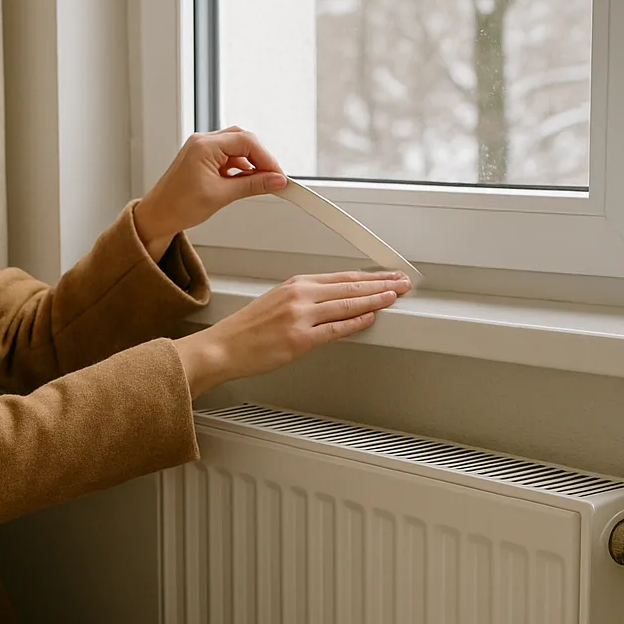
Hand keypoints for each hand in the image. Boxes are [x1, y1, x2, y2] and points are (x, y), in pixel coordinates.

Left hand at [133, 127, 287, 256]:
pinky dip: (239, 167)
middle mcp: (201, 142)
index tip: (278, 175)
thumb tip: (275, 180)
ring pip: (235, 147)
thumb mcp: (221, 196)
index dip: (266, 158)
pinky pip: (226, 156)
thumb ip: (252, 185)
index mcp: (204, 146)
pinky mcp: (200, 159)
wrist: (156, 217)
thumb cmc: (177, 207)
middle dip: (260, 158)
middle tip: (273, 178)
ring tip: (260, 182)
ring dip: (250, 163)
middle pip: (242, 139)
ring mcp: (200, 149)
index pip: (246, 141)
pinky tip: (245, 180)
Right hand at [174, 271, 410, 394]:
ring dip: (375, 300)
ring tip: (393, 298)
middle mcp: (298, 296)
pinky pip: (334, 329)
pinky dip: (355, 322)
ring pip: (347, 304)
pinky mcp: (299, 339)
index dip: (369, 276)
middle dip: (380, 285)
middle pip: (349, 286)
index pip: (341, 277)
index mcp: (294, 285)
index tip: (387, 276)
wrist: (222, 347)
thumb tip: (335, 303)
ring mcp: (299, 317)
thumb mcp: (276, 304)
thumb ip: (305, 301)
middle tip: (401, 283)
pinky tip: (370, 318)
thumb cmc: (245, 331)